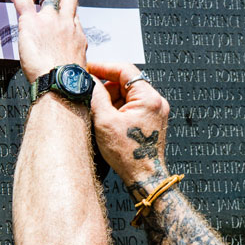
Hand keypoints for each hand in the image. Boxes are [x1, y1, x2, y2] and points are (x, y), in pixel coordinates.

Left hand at [0, 0, 86, 81]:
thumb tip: (58, 68)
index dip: (64, 14)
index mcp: (77, 39)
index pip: (73, 18)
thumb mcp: (73, 72)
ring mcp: (52, 21)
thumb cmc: (65, 85)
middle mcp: (67, 26)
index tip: (56, 17)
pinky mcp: (33, 22)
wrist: (61, 86)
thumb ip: (67, 63)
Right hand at [88, 63, 170, 187]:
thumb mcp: (104, 121)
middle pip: (126, 82)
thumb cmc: (129, 155)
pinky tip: (107, 121)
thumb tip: (88, 79)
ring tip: (98, 115)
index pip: (124, 70)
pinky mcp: (152, 121)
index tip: (88, 69)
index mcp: (149, 98)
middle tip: (89, 95)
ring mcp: (156, 112)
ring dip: (111, 100)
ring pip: (128, 95)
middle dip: (106, 88)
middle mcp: (156, 102)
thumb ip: (95, 95)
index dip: (103, 67)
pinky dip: (118, 110)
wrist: (144, 177)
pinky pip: (132, 107)